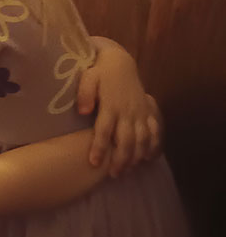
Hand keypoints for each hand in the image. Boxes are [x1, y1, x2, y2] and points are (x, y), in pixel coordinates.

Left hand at [78, 38, 161, 173]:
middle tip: (113, 174)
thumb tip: (82, 111)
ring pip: (141, 139)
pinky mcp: (148, 112)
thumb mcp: (88, 77)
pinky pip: (155, 131)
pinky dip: (153, 146)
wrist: (119, 62)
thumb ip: (85, 93)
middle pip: (126, 140)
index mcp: (111, 105)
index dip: (100, 147)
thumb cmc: (100, 72)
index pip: (104, 130)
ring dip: (135, 157)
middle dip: (120, 159)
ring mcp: (140, 113)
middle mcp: (128, 111)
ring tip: (127, 170)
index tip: (94, 163)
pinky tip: (148, 159)